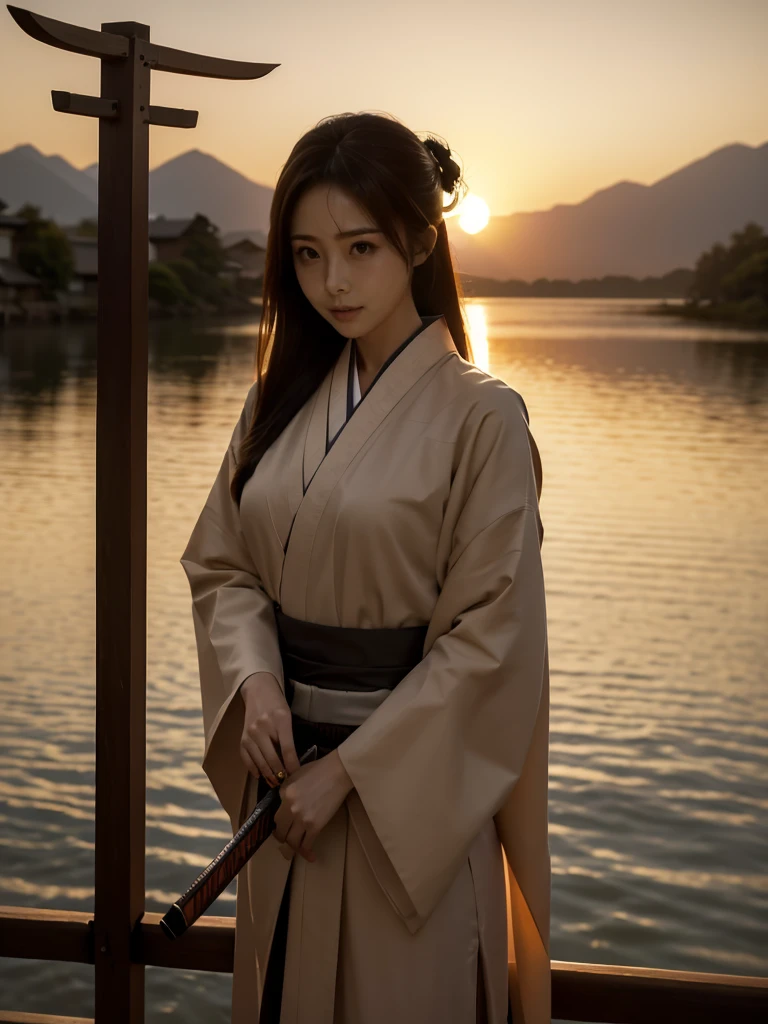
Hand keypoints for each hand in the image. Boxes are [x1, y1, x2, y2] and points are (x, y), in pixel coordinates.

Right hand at [239, 672, 300, 786]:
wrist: (258, 691)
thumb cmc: (277, 704)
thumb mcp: (288, 716)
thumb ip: (289, 737)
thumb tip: (292, 762)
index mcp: (280, 720)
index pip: (288, 749)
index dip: (293, 766)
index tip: (298, 776)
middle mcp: (263, 727)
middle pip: (273, 758)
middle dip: (281, 774)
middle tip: (287, 784)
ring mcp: (250, 733)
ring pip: (260, 761)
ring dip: (268, 775)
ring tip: (275, 783)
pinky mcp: (242, 738)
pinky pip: (247, 759)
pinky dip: (254, 769)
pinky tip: (260, 775)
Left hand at [273, 749, 353, 862]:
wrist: (337, 772)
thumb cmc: (318, 770)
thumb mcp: (295, 776)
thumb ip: (286, 791)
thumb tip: (283, 803)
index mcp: (284, 795)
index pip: (275, 817)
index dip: (278, 825)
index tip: (281, 828)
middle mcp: (290, 809)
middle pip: (281, 832)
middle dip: (282, 839)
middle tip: (285, 841)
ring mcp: (302, 819)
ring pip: (292, 842)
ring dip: (293, 848)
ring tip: (295, 851)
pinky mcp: (315, 826)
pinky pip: (307, 844)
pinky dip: (307, 852)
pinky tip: (311, 856)